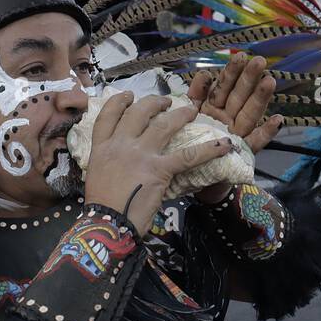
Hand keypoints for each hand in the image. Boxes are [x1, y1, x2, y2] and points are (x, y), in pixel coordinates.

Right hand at [82, 91, 233, 235]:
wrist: (107, 224)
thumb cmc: (101, 208)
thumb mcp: (95, 177)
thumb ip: (108, 163)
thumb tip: (121, 164)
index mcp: (102, 148)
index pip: (108, 116)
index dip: (119, 102)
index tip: (128, 96)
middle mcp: (120, 145)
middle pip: (138, 113)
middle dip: (154, 103)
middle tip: (165, 102)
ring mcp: (140, 155)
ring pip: (164, 125)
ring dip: (180, 114)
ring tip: (190, 110)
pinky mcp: (160, 169)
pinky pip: (188, 156)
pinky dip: (209, 149)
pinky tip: (224, 145)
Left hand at [187, 53, 282, 152]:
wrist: (184, 177)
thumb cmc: (185, 145)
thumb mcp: (185, 116)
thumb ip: (195, 95)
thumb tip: (204, 73)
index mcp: (213, 107)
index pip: (224, 86)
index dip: (232, 72)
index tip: (241, 56)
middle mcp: (227, 118)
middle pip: (240, 95)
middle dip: (249, 78)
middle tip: (259, 61)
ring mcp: (236, 134)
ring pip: (250, 113)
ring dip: (260, 98)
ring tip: (269, 82)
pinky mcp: (242, 153)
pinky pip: (255, 143)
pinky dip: (266, 133)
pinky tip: (277, 120)